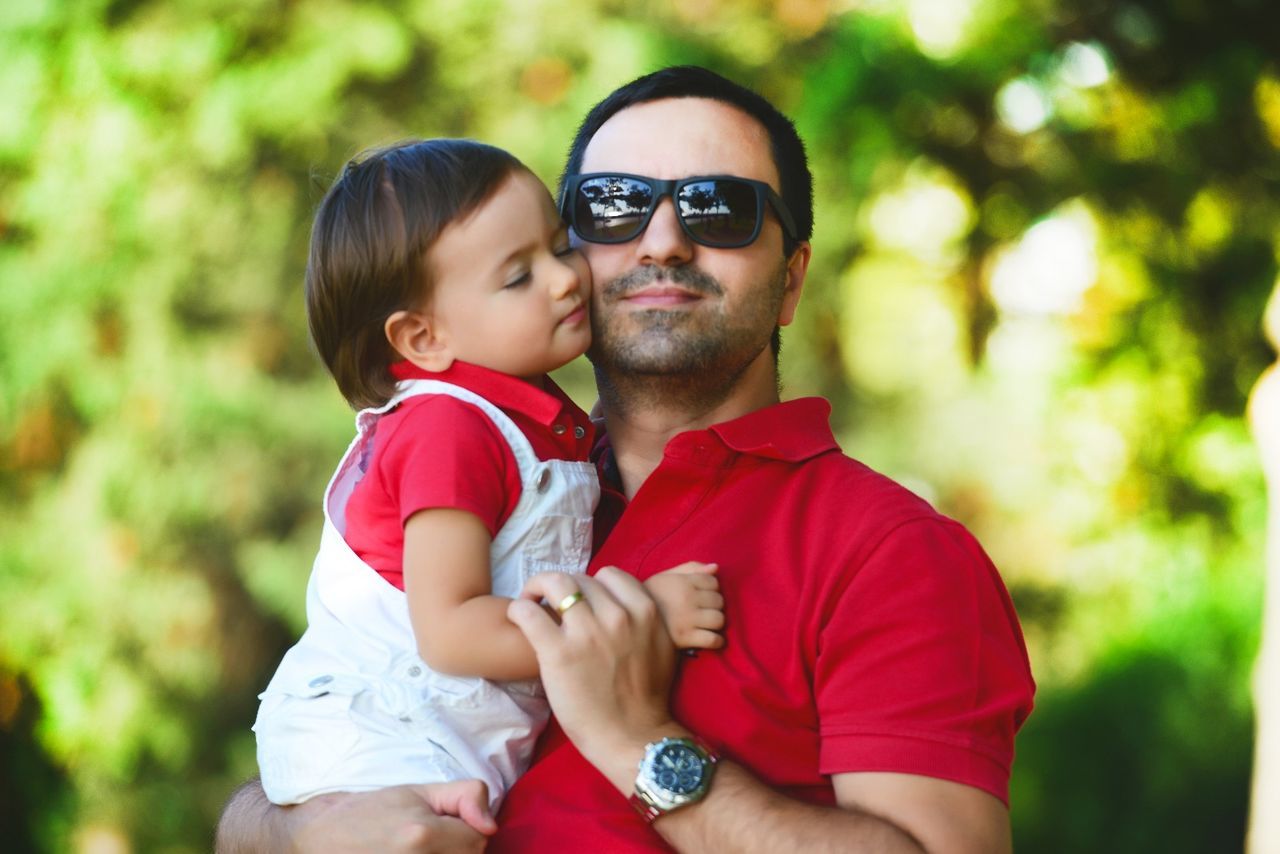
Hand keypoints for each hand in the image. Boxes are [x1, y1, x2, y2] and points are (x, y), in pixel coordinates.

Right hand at [289, 780, 494, 852]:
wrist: (319, 838)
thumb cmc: (370, 812)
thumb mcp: (418, 791)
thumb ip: (465, 797)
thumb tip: (491, 825)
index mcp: (422, 836)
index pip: (479, 838)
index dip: (466, 827)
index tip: (442, 823)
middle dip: (457, 846)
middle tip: (426, 838)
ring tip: (419, 850)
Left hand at [510, 569, 678, 792]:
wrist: (631, 737)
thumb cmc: (646, 698)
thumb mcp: (662, 646)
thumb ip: (646, 620)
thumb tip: (629, 603)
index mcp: (644, 611)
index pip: (609, 575)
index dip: (593, 586)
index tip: (583, 601)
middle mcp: (616, 615)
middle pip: (580, 578)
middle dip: (564, 589)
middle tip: (552, 603)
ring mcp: (586, 632)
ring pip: (554, 582)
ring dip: (538, 587)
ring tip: (532, 602)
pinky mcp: (557, 652)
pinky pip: (529, 612)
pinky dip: (519, 609)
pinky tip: (519, 617)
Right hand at [643, 562, 724, 649]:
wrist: (629, 621)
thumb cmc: (650, 597)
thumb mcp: (666, 576)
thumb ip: (691, 568)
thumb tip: (716, 568)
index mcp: (682, 581)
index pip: (714, 582)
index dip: (711, 589)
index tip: (703, 596)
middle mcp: (686, 598)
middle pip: (719, 601)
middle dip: (715, 606)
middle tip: (705, 611)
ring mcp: (686, 619)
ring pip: (719, 620)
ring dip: (716, 623)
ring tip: (707, 624)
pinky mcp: (685, 638)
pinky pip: (713, 639)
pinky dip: (717, 641)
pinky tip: (710, 639)